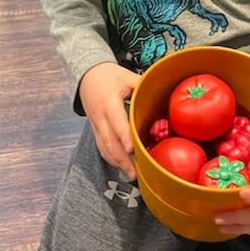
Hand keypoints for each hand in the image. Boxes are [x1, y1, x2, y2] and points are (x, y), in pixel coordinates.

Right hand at [79, 61, 139, 178]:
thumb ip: (142, 87)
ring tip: (131, 175)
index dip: (124, 136)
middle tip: (135, 173)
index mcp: (109, 102)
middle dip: (122, 159)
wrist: (87, 75)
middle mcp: (100, 116)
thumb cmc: (109, 75)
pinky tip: (121, 166)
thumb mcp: (126, 77)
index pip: (116, 121)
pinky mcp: (95, 129)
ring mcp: (96, 124)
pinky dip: (110, 158)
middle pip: (109, 141)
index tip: (132, 149)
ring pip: (104, 147)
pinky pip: (101, 146)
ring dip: (117, 162)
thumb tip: (162, 94)